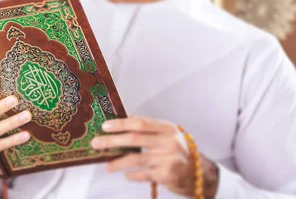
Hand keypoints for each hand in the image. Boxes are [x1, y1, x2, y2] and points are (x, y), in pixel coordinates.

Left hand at [90, 116, 218, 197]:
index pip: (140, 123)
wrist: (198, 174)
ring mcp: (169, 158)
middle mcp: (169, 141)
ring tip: (107, 165)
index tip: (104, 126)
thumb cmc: (177, 152)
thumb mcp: (166, 135)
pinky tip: (126, 175)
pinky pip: (143, 174)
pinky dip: (132, 175)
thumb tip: (124, 119)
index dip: (120, 124)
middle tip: (96, 143)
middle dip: (112, 141)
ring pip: (136, 158)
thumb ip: (147, 128)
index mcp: (167, 128)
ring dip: (118, 162)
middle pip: (135, 139)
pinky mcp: (167, 175)